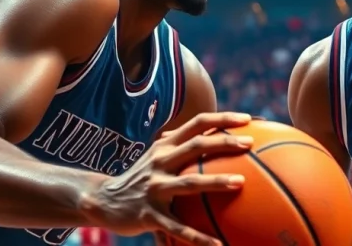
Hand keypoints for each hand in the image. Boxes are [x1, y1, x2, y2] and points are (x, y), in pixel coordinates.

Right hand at [94, 112, 253, 245]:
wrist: (102, 200)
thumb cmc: (141, 177)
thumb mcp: (157, 156)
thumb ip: (181, 146)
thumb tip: (217, 137)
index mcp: (165, 146)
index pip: (196, 124)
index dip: (222, 118)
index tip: (247, 118)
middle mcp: (160, 162)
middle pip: (196, 146)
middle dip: (224, 142)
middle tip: (249, 143)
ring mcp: (154, 188)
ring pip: (189, 183)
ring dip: (216, 181)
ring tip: (240, 183)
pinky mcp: (148, 215)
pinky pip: (177, 228)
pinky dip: (198, 237)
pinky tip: (217, 244)